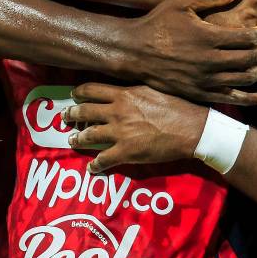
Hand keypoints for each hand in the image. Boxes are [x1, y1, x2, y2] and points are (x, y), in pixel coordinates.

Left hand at [65, 83, 211, 173]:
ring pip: (89, 135)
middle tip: (65, 118)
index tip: (74, 96)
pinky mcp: (126, 151)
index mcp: (124, 94)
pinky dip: (95, 165)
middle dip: (71, 115)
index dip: (79, 93)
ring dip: (78, 139)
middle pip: (84, 111)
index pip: (91, 90)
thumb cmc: (176, 107)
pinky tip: (92, 168)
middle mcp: (117, 112)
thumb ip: (132, 91)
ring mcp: (119, 132)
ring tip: (72, 141)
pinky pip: (103, 159)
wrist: (191, 129)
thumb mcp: (151, 90)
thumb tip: (123, 91)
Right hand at [122, 0, 256, 104]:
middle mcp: (210, 61)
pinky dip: (250, 99)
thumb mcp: (182, 2)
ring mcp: (206, 80)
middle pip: (252, 58)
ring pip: (246, 79)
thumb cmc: (158, 22)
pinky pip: (231, 99)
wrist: (133, 51)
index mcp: (208, 37)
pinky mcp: (200, 93)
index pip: (248, 37)